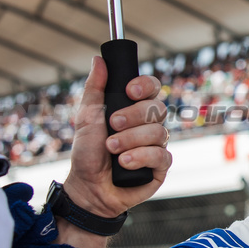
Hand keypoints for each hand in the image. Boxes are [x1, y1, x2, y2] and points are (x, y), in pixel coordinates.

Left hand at [64, 55, 170, 216]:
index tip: (129, 91)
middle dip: (133, 116)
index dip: (145, 85)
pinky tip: (125, 164)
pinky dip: (141, 158)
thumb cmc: (88, 154)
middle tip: (112, 126)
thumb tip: (98, 60)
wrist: (88, 188)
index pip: (152, 88)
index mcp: (134, 110)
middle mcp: (149, 126)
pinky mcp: (160, 168)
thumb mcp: (86, 118)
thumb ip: (94, 89)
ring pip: (159, 133)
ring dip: (131, 140)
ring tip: (112, 150)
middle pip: (157, 109)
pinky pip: (162, 156)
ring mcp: (157, 146)